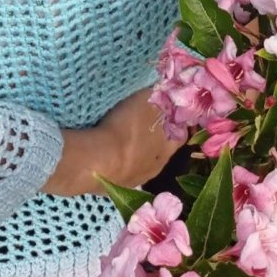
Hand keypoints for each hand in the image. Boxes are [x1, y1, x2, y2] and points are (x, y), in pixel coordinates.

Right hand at [40, 89, 184, 197]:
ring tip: (124, 139)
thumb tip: (165, 89)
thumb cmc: (125, 128)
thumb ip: (157, 96)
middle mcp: (157, 166)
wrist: (96, 161)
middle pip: (162, 149)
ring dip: (137, 152)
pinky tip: (109, 155)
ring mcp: (136, 180)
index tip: (169, 111)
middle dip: (157, 136)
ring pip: (142, 162)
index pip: (181, 133)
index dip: (176, 121)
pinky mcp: (116, 187)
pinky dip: (119, 163)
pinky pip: (122, 172)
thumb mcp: (144, 101)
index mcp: (168, 146)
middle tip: (145, 122)